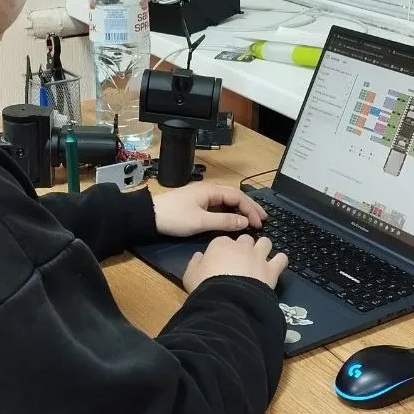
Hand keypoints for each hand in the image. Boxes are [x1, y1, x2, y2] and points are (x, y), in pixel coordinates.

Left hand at [152, 182, 267, 237]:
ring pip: (227, 201)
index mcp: (211, 190)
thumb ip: (224, 222)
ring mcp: (202, 196)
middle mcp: (209, 190)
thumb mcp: (201, 222)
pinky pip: (219, 206)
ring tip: (253, 220)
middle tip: (264, 219)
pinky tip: (234, 220)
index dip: (251, 210)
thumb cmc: (174, 217)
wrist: (149, 217)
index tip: (260, 223)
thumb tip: (245, 222)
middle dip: (250, 207)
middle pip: (235, 197)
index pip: (238, 197)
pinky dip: (230, 213)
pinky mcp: (197, 204)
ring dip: (241, 210)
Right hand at [182, 235, 288, 291]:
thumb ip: (195, 263)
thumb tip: (199, 256)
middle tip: (242, 259)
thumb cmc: (206, 287)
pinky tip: (276, 266)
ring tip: (260, 258)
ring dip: (263, 248)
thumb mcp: (190, 275)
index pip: (224, 240)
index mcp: (221, 244)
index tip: (223, 259)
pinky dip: (280, 261)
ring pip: (265, 242)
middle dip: (245, 247)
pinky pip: (281, 259)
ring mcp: (258, 256)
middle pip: (246, 239)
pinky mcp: (271, 269)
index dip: (224, 250)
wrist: (227, 301)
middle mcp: (241, 246)